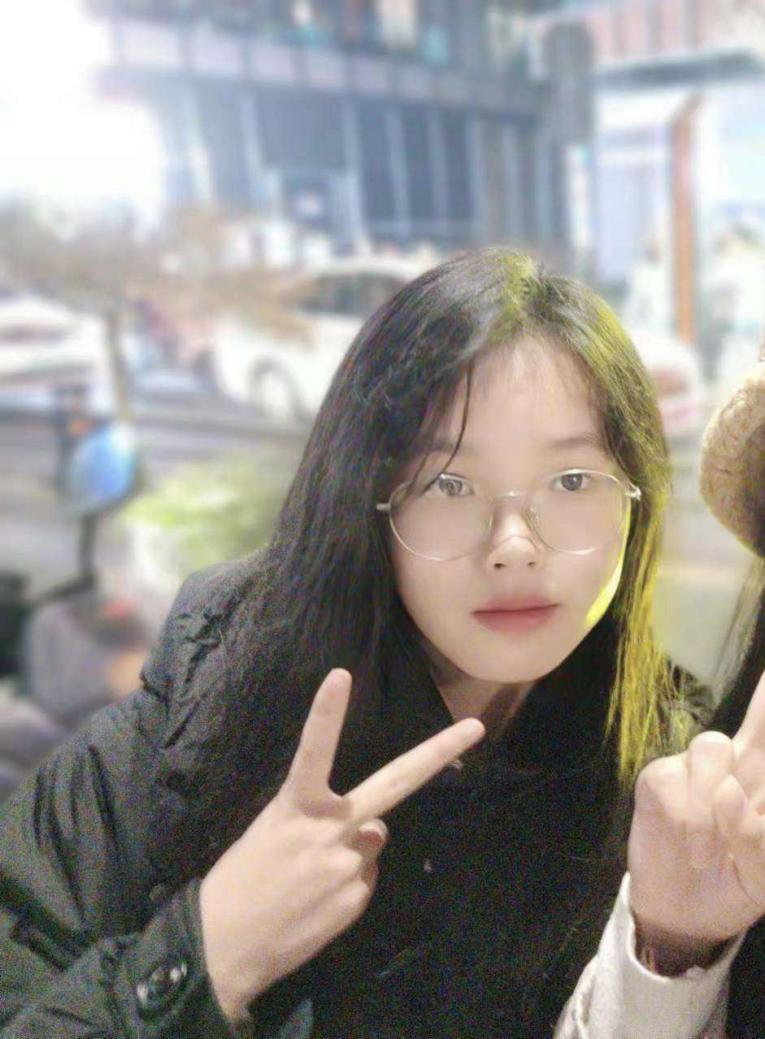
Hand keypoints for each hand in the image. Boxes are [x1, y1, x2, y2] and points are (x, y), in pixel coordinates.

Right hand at [199, 668, 483, 1021]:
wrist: (222, 946)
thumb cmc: (239, 879)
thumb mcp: (270, 832)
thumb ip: (322, 820)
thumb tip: (371, 828)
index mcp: (295, 806)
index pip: (313, 750)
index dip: (327, 713)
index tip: (340, 675)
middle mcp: (331, 830)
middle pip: (395, 783)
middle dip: (439, 753)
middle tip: (476, 727)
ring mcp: (349, 865)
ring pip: (372, 840)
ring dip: (353, 848)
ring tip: (310, 876)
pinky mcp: (357, 898)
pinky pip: (364, 876)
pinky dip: (348, 883)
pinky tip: (317, 900)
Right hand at [628, 670, 764, 971]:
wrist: (682, 913)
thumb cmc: (735, 887)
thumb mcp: (762, 877)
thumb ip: (759, 841)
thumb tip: (729, 793)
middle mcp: (738, 764)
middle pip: (758, 716)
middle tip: (762, 704)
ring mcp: (696, 768)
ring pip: (712, 749)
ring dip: (714, 808)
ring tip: (712, 852)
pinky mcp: (660, 777)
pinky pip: (674, 781)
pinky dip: (687, 819)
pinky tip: (693, 847)